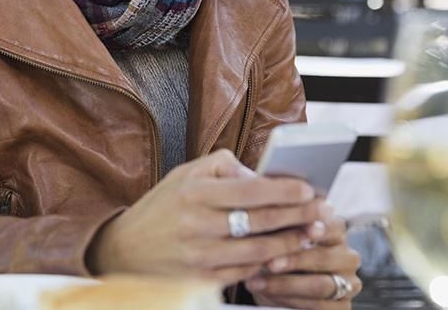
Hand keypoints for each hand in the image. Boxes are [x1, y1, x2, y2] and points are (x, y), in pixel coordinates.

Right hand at [86, 149, 331, 282]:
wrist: (123, 251)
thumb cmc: (160, 209)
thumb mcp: (183, 176)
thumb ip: (221, 166)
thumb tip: (258, 172)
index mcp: (194, 193)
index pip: (251, 190)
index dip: (286, 191)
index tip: (309, 189)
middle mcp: (196, 225)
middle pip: (263, 221)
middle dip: (300, 216)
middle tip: (324, 212)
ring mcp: (200, 256)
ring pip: (260, 251)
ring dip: (292, 244)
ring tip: (311, 234)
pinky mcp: (201, 280)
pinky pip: (246, 272)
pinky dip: (268, 264)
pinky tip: (284, 255)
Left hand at [245, 215, 361, 308]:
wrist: (279, 283)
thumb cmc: (278, 250)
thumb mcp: (279, 233)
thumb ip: (279, 221)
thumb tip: (263, 205)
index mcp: (336, 233)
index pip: (335, 227)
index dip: (323, 228)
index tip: (308, 229)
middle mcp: (347, 257)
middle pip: (323, 258)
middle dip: (294, 260)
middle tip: (268, 262)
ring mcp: (348, 284)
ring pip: (320, 285)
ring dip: (285, 284)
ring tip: (256, 282)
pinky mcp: (341, 307)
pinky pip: (318, 306)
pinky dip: (289, 301)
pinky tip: (267, 295)